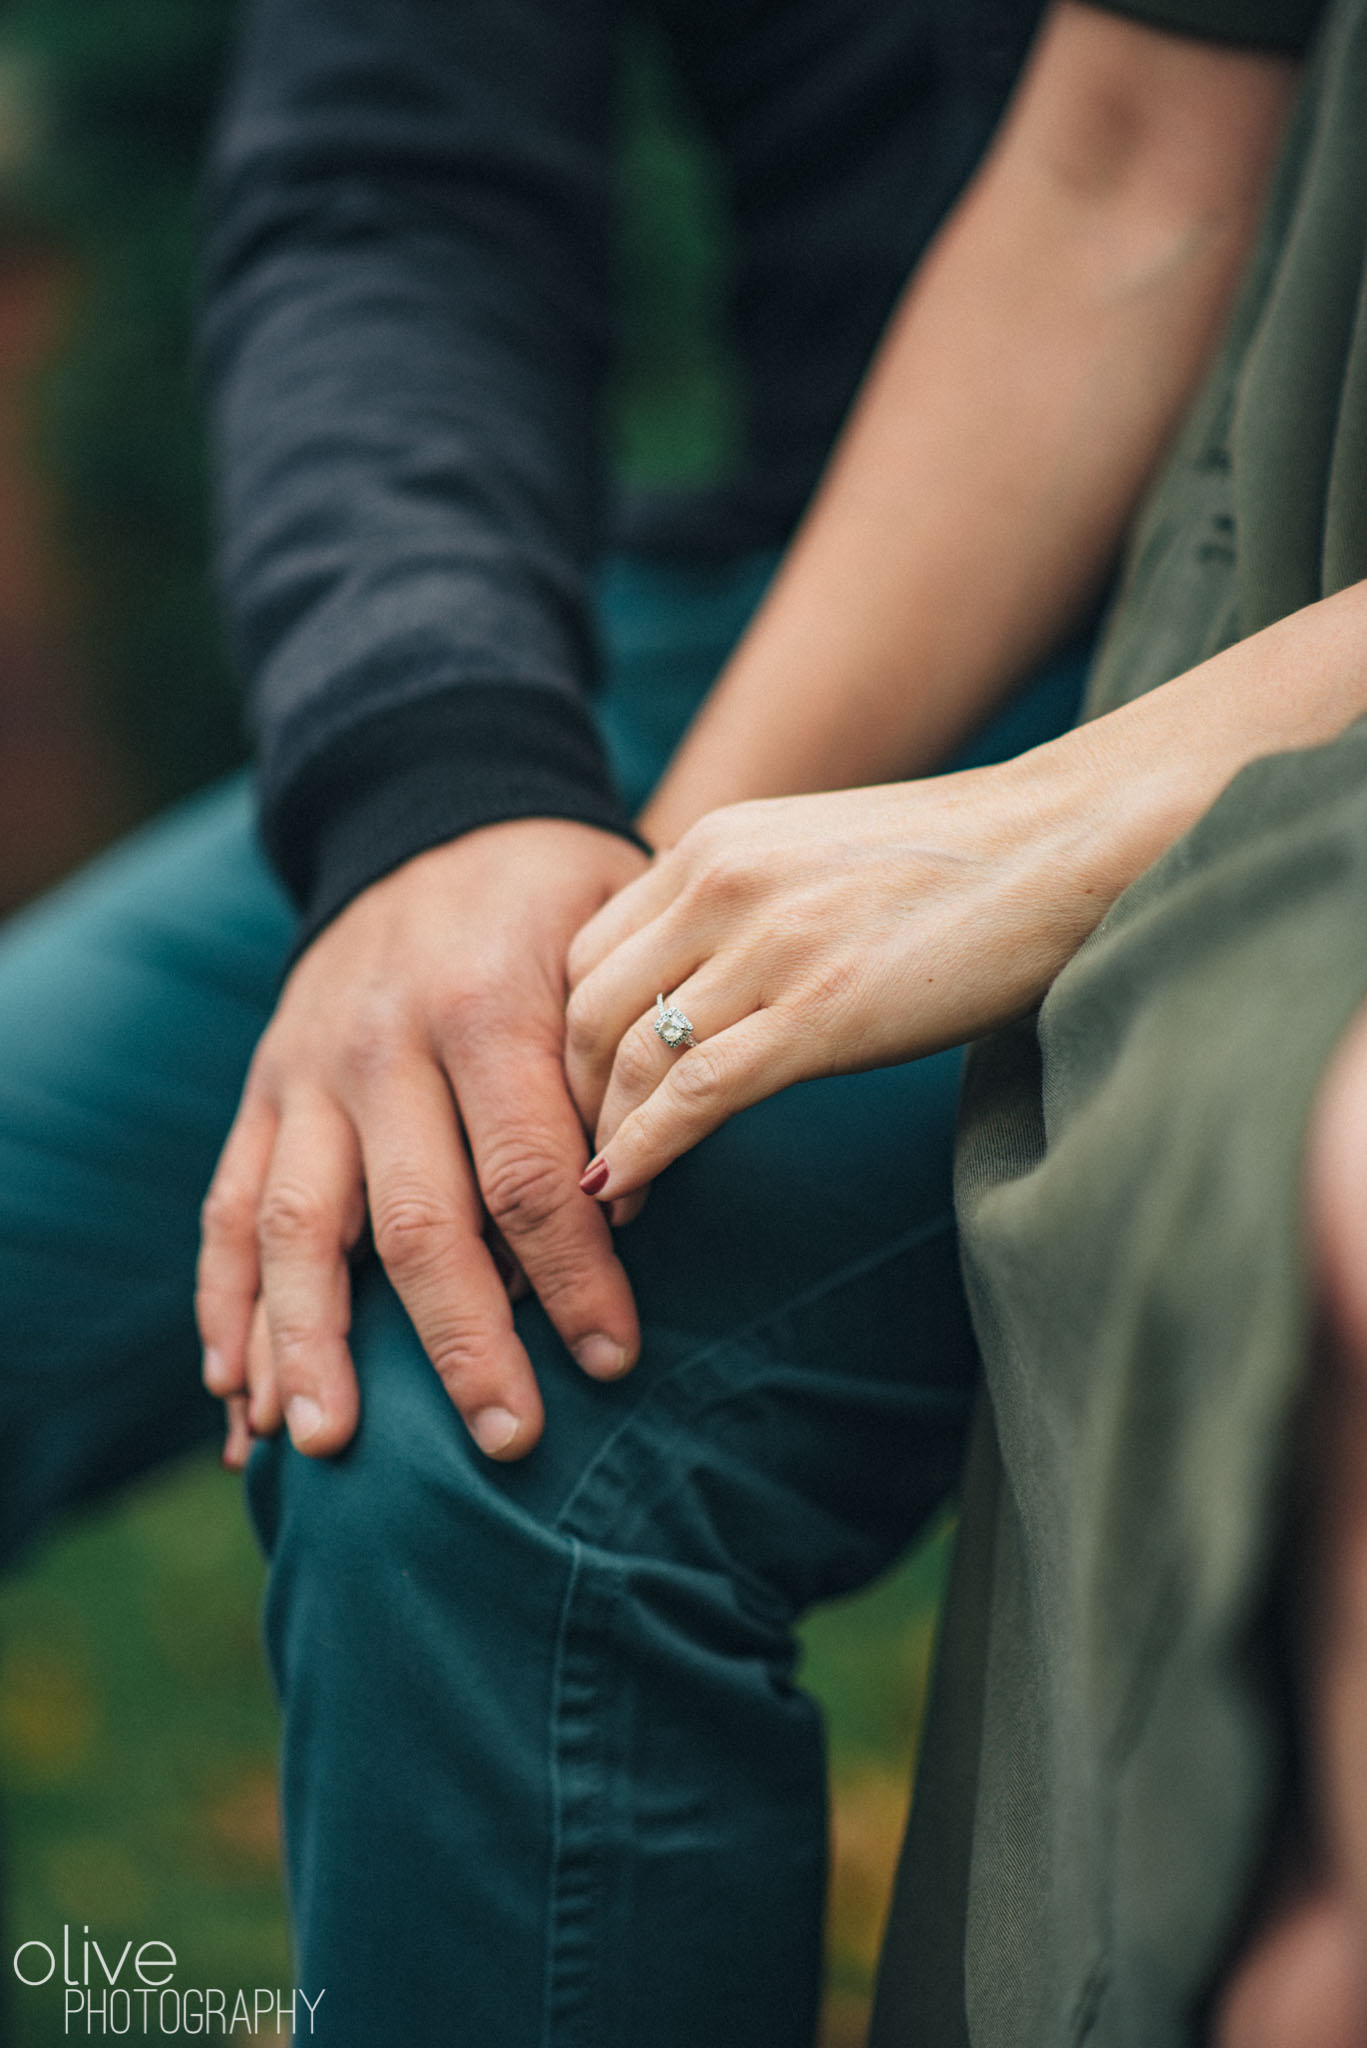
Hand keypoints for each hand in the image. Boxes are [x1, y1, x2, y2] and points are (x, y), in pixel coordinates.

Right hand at [197, 819, 648, 1463]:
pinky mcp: (263, 1090)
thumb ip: (615, 1067)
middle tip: (506, 1442)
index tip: (613, 1360)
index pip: (529, 1172)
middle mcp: (379, 1044)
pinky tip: (237, 1393)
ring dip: (311, 1344)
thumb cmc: (554, 896)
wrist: (433, 810)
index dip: (575, 1276)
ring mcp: (306, 1071)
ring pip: (296, 1226)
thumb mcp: (612, 942)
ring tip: (329, 1445)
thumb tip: (621, 1211)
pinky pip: (229, 1208)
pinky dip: (228, 1304)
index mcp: (483, 1004)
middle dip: (461, 1342)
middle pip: (414, 1220)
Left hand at [565, 759, 1102, 1200]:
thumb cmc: (960, 869)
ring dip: (601, 1137)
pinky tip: (623, 1193)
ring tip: (602, 1197)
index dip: (568, 1037)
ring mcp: (768, 945)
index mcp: (714, 844)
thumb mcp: (815, 860)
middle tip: (575, 1158)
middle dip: (568, 1095)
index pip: (588, 951)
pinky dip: (643, 1151)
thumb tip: (703, 988)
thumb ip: (744, 908)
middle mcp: (720, 882)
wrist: (1068, 843)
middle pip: (587, 1007)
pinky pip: (693, 1095)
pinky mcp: (820, 1010)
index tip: (578, 1096)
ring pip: (630, 1056)